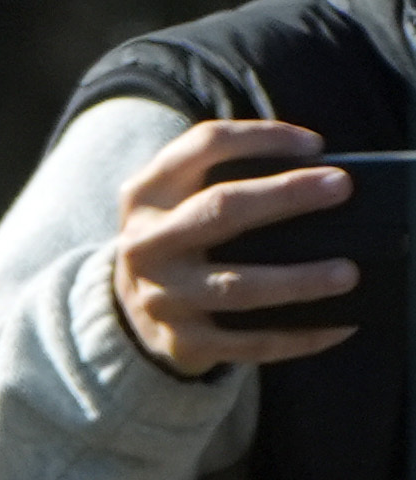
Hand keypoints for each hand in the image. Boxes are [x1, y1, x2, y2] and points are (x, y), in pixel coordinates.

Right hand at [110, 117, 358, 374]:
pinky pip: (252, 342)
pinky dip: (301, 335)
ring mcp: (162, 295)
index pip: (202, 145)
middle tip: (340, 187)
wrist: (130, 307)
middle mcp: (147, 242)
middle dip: (285, 195)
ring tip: (348, 271)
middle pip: (219, 209)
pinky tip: (339, 324)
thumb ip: (218, 181)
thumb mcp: (174, 201)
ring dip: (298, 279)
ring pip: (238, 286)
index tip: (314, 146)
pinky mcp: (184, 340)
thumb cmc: (178, 239)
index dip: (260, 138)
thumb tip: (315, 177)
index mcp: (145, 193)